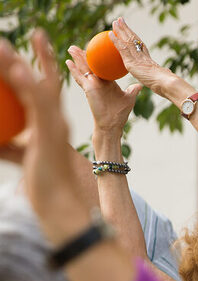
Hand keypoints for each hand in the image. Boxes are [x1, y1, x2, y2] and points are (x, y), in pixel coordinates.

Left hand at [0, 31, 88, 239]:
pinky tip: (18, 71)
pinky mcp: (49, 136)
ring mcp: (55, 128)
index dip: (41, 69)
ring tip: (10, 46)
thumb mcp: (23, 158)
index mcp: (52, 126)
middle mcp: (57, 123)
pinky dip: (29, 88)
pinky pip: (39, 107)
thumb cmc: (47, 186)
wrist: (62, 204)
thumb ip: (8, 144)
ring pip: (41, 90)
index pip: (46, 92)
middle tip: (36, 33)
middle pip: (48, 83)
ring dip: (25, 65)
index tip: (31, 53)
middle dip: (42, 57)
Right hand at [66, 45, 141, 133]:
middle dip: (84, 55)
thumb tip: (140, 85)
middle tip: (79, 44)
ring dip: (77, 58)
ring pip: (83, 69)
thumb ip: (132, 90)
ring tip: (71, 48)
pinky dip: (74, 70)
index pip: (102, 67)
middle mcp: (98, 82)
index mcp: (108, 82)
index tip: (98, 47)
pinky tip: (68, 62)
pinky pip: (80, 78)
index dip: (100, 58)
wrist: (113, 124)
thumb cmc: (120, 113)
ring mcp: (92, 85)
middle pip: (90, 65)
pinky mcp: (88, 89)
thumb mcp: (128, 98)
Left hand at [109, 18, 176, 96]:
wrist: (165, 82)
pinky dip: (115, 41)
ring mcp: (137, 58)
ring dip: (120, 30)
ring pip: (127, 41)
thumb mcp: (163, 79)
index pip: (141, 47)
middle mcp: (143, 56)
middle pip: (134, 39)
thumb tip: (169, 73)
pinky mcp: (132, 62)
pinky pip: (122, 49)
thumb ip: (163, 75)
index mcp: (150, 60)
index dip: (136, 39)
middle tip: (120, 20)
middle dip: (127, 30)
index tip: (132, 32)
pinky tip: (109, 35)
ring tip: (115, 22)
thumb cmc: (167, 84)